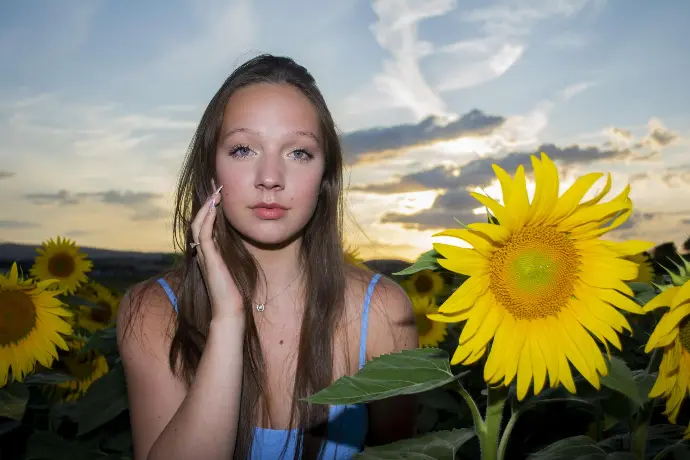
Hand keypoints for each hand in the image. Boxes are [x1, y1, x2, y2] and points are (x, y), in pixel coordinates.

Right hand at [190, 179, 244, 320]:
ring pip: (198, 223)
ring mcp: (203, 254)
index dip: (211, 207)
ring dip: (206, 205)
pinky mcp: (208, 258)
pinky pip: (203, 233)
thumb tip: (246, 239)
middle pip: (199, 219)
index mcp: (209, 252)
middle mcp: (203, 251)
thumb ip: (235, 252)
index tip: (220, 192)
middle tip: (215, 184)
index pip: (206, 224)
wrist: (230, 310)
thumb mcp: (236, 265)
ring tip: (216, 190)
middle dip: (207, 201)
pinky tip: (214, 206)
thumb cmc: (236, 291)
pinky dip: (207, 218)